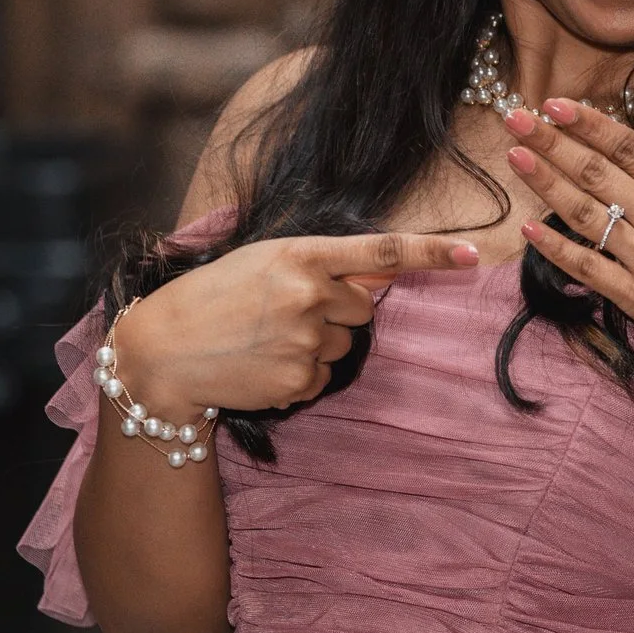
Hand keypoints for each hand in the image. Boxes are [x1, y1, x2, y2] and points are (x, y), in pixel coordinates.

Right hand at [118, 231, 477, 415]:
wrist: (160, 352)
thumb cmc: (211, 298)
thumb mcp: (263, 261)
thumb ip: (319, 265)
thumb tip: (376, 279)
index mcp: (301, 254)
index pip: (383, 251)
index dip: (433, 253)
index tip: (474, 256)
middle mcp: (309, 295)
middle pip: (364, 308)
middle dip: (336, 310)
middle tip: (282, 312)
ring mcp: (304, 341)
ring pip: (343, 346)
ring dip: (315, 344)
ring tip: (263, 340)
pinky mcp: (296, 381)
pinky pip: (321, 380)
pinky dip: (297, 377)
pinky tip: (259, 367)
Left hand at [503, 97, 633, 372]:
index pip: (630, 149)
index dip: (591, 123)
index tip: (557, 103)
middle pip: (595, 173)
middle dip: (552, 143)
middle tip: (515, 118)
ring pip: (583, 213)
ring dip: (545, 183)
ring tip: (513, 156)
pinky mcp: (632, 295)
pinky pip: (586, 267)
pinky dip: (555, 248)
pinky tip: (528, 228)